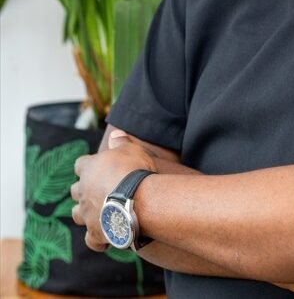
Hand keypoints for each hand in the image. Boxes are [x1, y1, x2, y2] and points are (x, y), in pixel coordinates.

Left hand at [71, 132, 155, 251]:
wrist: (138, 200)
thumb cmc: (134, 171)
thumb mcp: (131, 148)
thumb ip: (121, 141)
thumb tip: (114, 133)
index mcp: (89, 169)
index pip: (80, 165)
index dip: (88, 166)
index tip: (98, 167)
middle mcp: (83, 191)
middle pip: (75, 190)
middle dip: (83, 190)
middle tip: (99, 189)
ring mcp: (87, 214)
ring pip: (77, 214)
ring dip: (84, 213)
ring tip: (98, 212)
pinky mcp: (95, 233)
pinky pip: (91, 240)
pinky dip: (97, 239)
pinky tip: (106, 236)